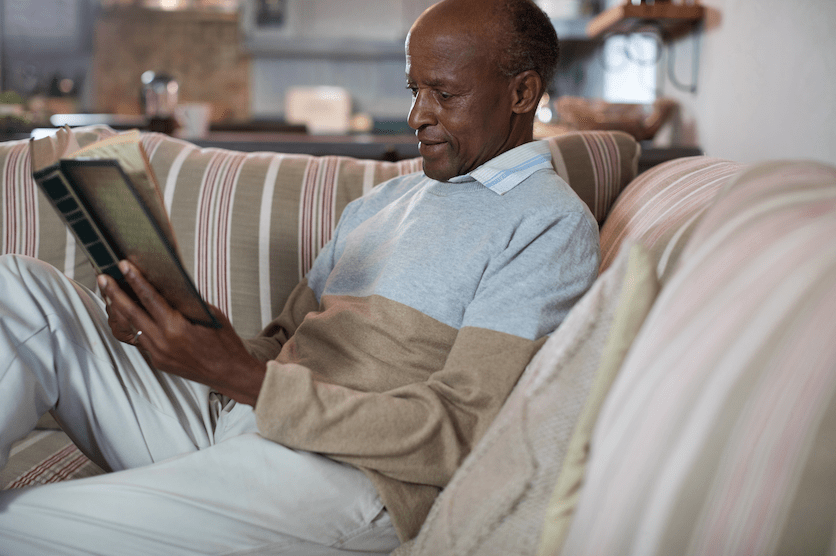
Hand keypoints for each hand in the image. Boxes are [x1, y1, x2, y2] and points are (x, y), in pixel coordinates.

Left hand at [98, 260, 265, 405]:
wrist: (230, 373)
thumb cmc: (225, 344)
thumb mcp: (210, 315)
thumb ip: (187, 303)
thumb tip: (169, 288)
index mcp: (176, 328)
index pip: (149, 298)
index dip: (135, 280)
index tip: (124, 265)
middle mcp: (162, 342)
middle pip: (130, 313)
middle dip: (114, 293)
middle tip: (103, 277)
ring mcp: (157, 354)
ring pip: (131, 327)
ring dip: (119, 309)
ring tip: (110, 293)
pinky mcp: (158, 361)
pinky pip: (141, 339)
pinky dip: (133, 324)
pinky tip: (129, 314)